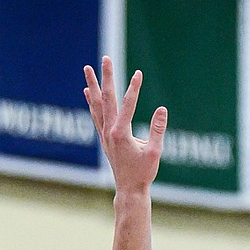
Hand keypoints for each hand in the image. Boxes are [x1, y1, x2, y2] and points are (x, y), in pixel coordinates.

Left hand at [84, 58, 166, 194]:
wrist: (129, 191)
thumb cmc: (143, 174)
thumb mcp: (154, 153)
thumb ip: (157, 130)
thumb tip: (162, 110)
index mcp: (121, 133)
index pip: (127, 104)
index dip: (134, 88)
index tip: (139, 73)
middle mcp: (109, 131)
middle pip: (106, 98)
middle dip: (106, 77)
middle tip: (105, 58)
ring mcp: (105, 134)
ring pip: (97, 105)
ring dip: (93, 86)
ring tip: (87, 69)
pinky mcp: (105, 138)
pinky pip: (96, 115)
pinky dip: (92, 102)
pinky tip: (88, 92)